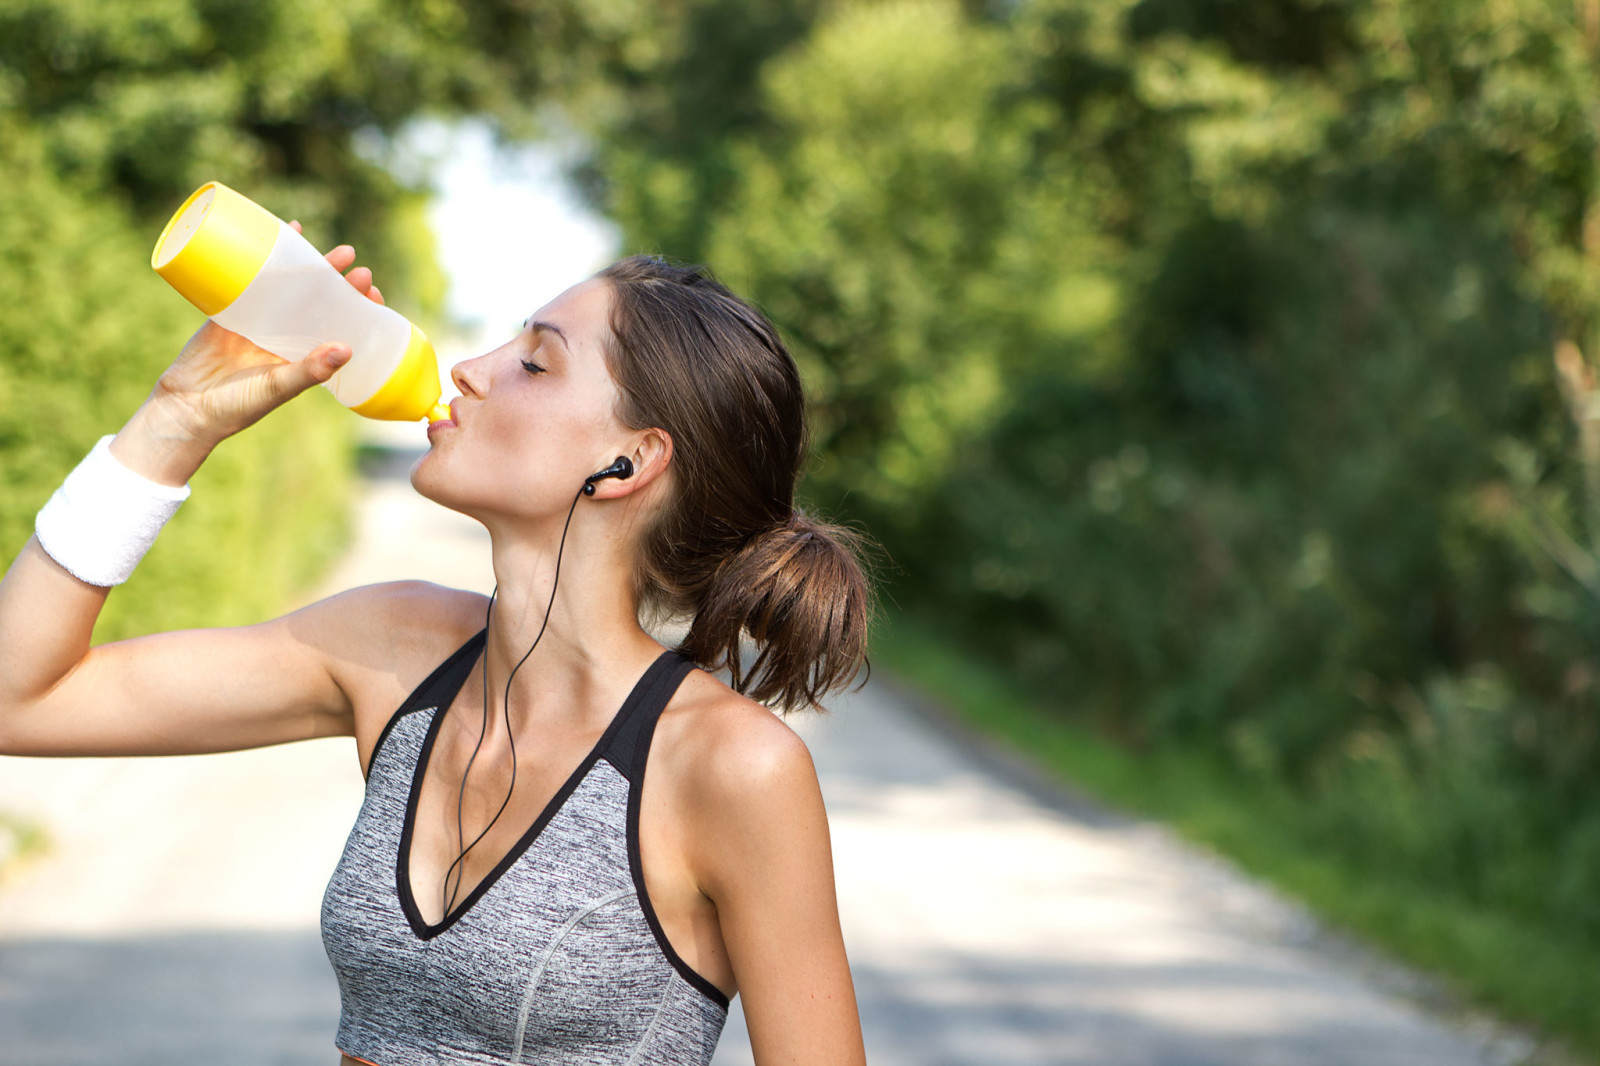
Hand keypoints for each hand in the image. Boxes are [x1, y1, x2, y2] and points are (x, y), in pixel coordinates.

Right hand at [146, 222, 385, 448]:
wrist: (184, 409)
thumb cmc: (236, 407)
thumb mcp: (277, 387)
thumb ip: (310, 371)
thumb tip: (348, 348)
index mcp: (304, 355)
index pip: (339, 326)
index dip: (356, 307)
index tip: (372, 290)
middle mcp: (285, 337)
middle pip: (316, 301)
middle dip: (334, 279)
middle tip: (351, 257)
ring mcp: (257, 323)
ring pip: (284, 288)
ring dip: (301, 264)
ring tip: (313, 239)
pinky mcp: (229, 313)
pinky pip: (248, 282)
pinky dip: (260, 261)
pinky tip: (272, 239)